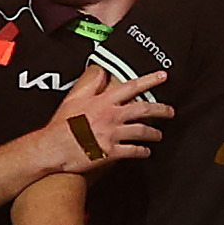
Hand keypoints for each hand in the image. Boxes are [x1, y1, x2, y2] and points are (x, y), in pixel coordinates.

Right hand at [48, 68, 170, 170]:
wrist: (52, 148)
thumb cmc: (61, 125)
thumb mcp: (74, 98)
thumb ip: (90, 85)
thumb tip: (102, 72)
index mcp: (103, 101)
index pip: (132, 86)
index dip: (150, 80)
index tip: (163, 76)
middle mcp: (111, 116)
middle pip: (144, 109)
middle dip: (161, 110)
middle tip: (171, 111)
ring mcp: (113, 134)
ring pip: (142, 131)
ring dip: (154, 133)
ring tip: (159, 135)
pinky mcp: (111, 152)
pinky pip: (133, 151)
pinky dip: (142, 151)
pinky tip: (146, 152)